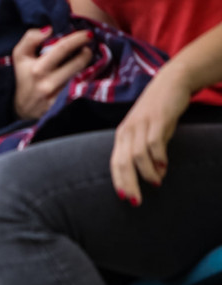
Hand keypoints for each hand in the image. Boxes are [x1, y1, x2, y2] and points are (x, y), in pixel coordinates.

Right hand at [13, 27, 92, 119]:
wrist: (24, 107)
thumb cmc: (24, 75)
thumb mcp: (20, 55)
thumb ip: (30, 38)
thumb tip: (49, 29)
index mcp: (37, 68)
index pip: (62, 49)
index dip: (77, 39)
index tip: (87, 33)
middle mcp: (48, 83)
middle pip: (77, 63)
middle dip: (87, 51)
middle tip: (90, 45)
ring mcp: (57, 96)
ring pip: (81, 76)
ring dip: (87, 64)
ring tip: (86, 57)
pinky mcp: (64, 106)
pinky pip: (81, 89)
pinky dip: (85, 78)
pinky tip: (84, 72)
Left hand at [110, 67, 191, 205]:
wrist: (170, 83)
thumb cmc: (158, 112)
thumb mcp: (147, 132)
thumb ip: (146, 152)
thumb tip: (154, 175)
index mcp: (122, 136)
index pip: (115, 163)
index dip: (119, 181)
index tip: (125, 198)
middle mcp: (127, 131)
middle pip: (122, 162)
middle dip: (128, 184)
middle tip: (136, 201)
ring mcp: (141, 124)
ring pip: (137, 155)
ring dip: (146, 172)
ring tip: (156, 182)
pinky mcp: (157, 119)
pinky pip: (154, 142)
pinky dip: (158, 157)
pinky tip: (164, 165)